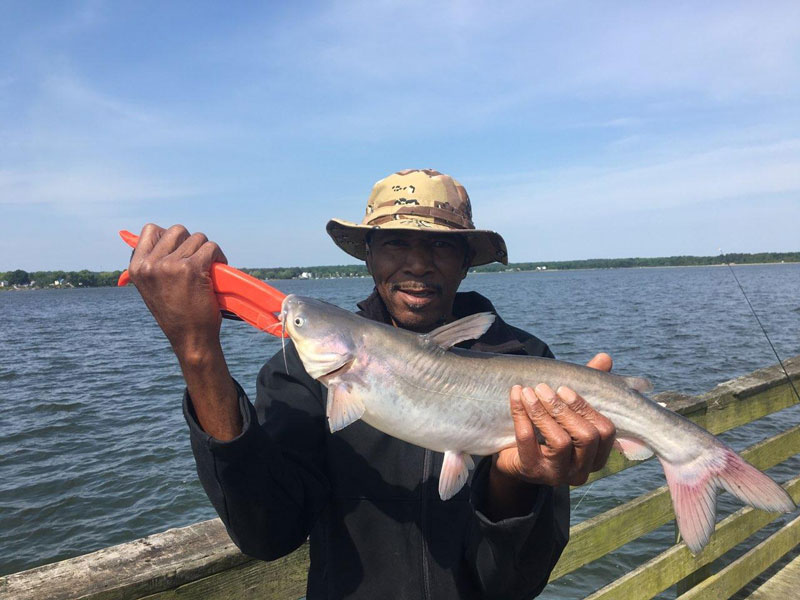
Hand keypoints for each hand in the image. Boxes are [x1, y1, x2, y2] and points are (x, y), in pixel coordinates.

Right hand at [127, 224, 240, 439]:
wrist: (190, 339)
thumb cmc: (176, 314)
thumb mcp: (153, 287)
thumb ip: (153, 263)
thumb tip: (161, 233)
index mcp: (136, 267)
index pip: (150, 230)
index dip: (169, 236)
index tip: (179, 249)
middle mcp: (150, 265)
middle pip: (177, 230)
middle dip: (191, 242)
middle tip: (197, 261)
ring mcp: (170, 265)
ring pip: (197, 238)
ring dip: (207, 250)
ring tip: (208, 270)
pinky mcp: (192, 268)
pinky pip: (211, 248)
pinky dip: (218, 256)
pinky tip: (217, 271)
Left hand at [494, 353, 615, 487]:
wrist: (511, 456)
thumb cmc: (545, 430)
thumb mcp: (566, 409)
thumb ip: (587, 386)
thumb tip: (605, 358)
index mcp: (596, 456)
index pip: (606, 431)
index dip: (585, 407)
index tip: (564, 388)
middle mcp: (582, 470)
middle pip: (586, 437)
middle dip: (564, 408)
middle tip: (543, 388)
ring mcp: (557, 475)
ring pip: (560, 441)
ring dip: (542, 411)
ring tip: (527, 391)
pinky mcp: (532, 472)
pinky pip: (528, 441)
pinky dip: (521, 414)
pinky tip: (516, 397)